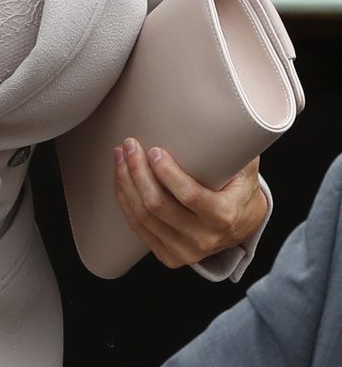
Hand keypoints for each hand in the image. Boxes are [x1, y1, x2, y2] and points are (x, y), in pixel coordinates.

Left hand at [114, 138, 265, 268]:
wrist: (242, 225)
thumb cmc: (240, 188)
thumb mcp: (246, 168)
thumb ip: (237, 145)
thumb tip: (228, 110)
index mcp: (224, 216)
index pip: (190, 196)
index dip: (168, 174)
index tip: (154, 151)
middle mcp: (203, 238)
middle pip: (158, 205)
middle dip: (137, 172)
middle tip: (129, 145)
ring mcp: (184, 251)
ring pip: (143, 216)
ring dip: (126, 183)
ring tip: (120, 156)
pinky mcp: (168, 255)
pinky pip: (138, 228)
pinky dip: (125, 201)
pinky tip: (121, 179)